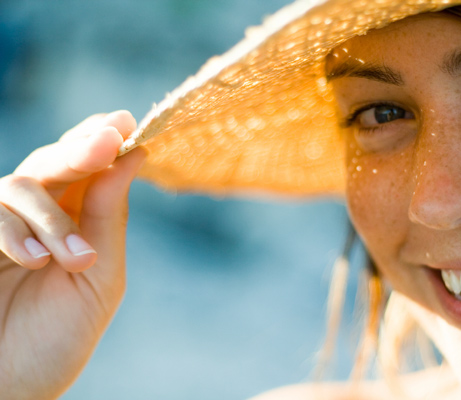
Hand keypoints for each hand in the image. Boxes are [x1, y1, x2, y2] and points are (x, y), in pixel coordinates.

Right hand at [0, 111, 145, 399]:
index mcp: (74, 220)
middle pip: (54, 162)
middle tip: (108, 140)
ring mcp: (0, 228)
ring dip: (53, 218)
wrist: (12, 387)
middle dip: (82, 148)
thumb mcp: (100, 275)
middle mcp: (36, 216)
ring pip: (21, 186)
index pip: (87, 167)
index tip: (124, 121)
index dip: (101, 138)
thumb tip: (135, 156)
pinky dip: (15, 233)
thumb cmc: (58, 336)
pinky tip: (36, 261)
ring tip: (74, 261)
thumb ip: (108, 217)